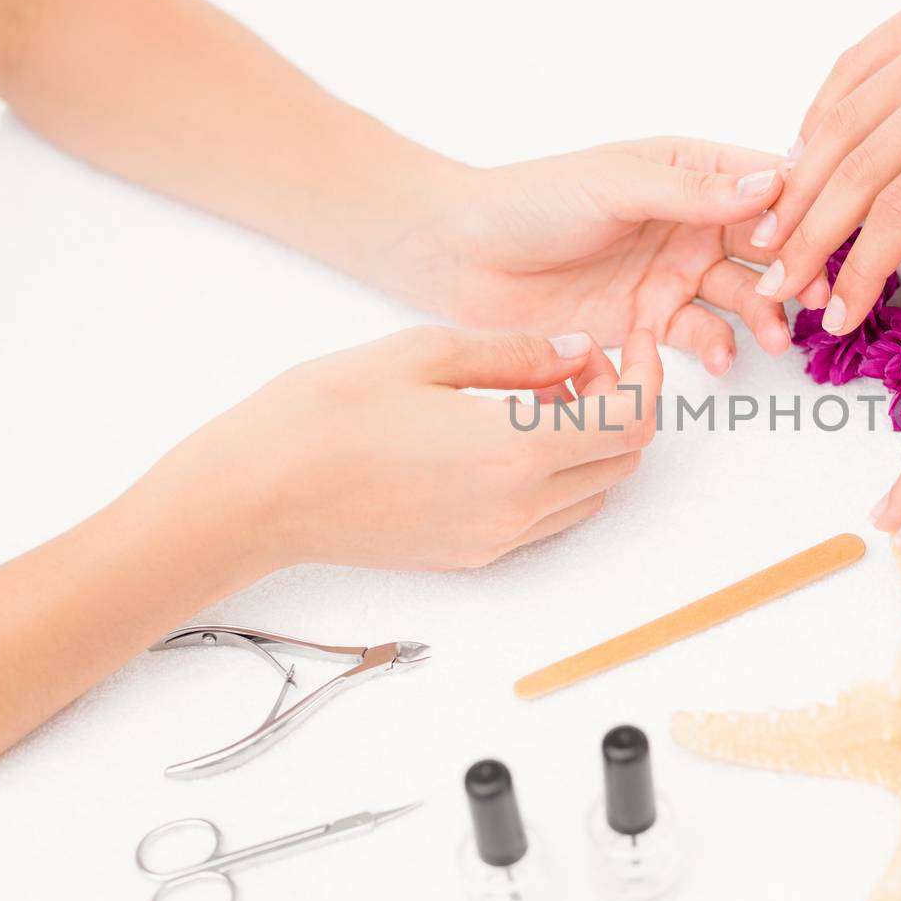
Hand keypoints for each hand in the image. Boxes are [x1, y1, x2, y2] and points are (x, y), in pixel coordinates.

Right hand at [145, 326, 661, 570]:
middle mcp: (520, 506)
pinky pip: (548, 518)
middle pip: (622, 462)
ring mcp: (498, 539)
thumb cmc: (326, 414)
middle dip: (621, 409)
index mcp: (517, 450)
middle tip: (577, 366)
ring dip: (590, 446)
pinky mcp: (472, 555)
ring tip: (538, 398)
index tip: (629, 345)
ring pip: (591, 494)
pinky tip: (507, 436)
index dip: (644, 378)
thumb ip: (518, 352)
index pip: (631, 422)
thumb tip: (580, 352)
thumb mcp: (425, 352)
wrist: (257, 496)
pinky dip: (555, 476)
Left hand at [368, 137, 793, 375]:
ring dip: (763, 314)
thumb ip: (692, 191)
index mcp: (689, 171)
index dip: (801, 206)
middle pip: (765, 245)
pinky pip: (698, 338)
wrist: (461, 258)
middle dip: (794, 269)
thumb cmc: (531, 202)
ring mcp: (672, 274)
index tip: (824, 232)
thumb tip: (771, 183)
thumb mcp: (616, 185)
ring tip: (773, 337)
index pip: (765, 181)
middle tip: (812, 296)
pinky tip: (719, 360)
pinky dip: (715, 350)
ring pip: (740, 296)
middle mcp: (690, 223)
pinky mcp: (649, 324)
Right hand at [754, 0, 900, 329]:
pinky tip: (801, 157)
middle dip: (808, 237)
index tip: (841, 308)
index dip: (861, 267)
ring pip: (839, 122)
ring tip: (771, 233)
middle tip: (779, 284)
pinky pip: (851, 70)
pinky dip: (816, 118)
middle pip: (855, 171)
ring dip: (797, 184)